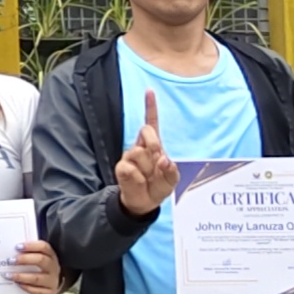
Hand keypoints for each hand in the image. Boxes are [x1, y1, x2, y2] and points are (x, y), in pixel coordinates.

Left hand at [10, 239, 60, 293]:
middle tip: (10, 260)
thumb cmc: (39, 267)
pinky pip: (37, 291)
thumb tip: (8, 249)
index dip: (31, 246)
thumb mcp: (37, 258)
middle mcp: (53, 267)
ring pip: (37, 278)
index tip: (17, 247)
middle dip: (25, 259)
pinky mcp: (50, 293)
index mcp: (50, 255)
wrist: (51, 284)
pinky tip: (17, 284)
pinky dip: (26, 287)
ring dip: (21, 276)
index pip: (43, 247)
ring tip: (8, 275)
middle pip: (41, 260)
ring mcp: (52, 281)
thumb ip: (26, 253)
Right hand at [113, 94, 175, 216]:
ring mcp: (130, 156)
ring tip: (148, 178)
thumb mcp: (171, 180)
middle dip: (155, 144)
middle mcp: (140, 147)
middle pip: (147, 132)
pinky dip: (139, 177)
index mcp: (154, 145)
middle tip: (158, 160)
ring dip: (148, 169)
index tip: (149, 91)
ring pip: (140, 153)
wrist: (144, 202)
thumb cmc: (158, 186)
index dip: (150, 107)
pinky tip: (139, 181)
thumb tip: (163, 159)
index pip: (151, 123)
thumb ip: (171, 170)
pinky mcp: (122, 168)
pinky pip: (131, 168)